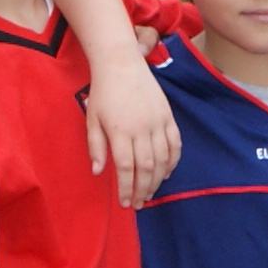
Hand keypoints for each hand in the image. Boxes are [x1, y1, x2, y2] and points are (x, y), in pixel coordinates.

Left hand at [82, 68, 178, 207]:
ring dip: (158, 180)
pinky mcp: (168, 116)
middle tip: (139, 204)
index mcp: (120, 131)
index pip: (126, 168)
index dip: (127, 189)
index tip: (126, 203)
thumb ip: (96, 147)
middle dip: (143, 190)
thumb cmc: (103, 92)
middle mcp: (141, 128)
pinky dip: (173, 161)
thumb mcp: (92, 119)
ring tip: (150, 193)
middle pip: (146, 168)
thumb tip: (99, 173)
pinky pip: (175, 144)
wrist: (121, 63)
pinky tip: (166, 173)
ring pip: (162, 159)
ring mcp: (157, 122)